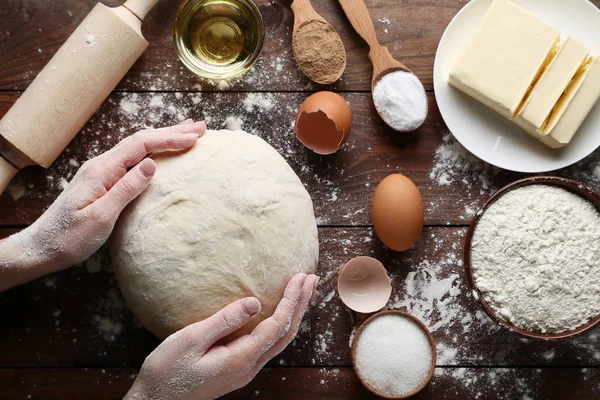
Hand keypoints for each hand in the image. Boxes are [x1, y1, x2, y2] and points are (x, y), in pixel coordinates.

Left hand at [0, 120, 204, 289]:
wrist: (41, 248)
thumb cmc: (69, 238)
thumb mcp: (100, 218)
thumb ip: (125, 189)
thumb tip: (151, 164)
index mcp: (102, 170)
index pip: (141, 145)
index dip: (170, 139)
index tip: (194, 137)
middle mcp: (101, 165)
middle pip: (141, 140)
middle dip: (172, 132)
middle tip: (201, 128)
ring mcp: (101, 171)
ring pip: (137, 147)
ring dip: (163, 138)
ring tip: (187, 132)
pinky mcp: (102, 181)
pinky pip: (132, 158)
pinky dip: (152, 150)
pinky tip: (160, 152)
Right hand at [125, 273, 318, 399]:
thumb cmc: (167, 370)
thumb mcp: (190, 340)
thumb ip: (223, 321)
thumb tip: (254, 302)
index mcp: (241, 358)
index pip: (278, 325)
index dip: (292, 300)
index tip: (301, 277)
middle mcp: (249, 366)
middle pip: (286, 333)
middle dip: (301, 304)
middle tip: (312, 279)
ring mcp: (245, 369)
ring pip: (279, 339)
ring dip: (293, 314)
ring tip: (303, 292)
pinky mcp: (237, 367)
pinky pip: (268, 343)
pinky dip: (280, 323)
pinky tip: (279, 313)